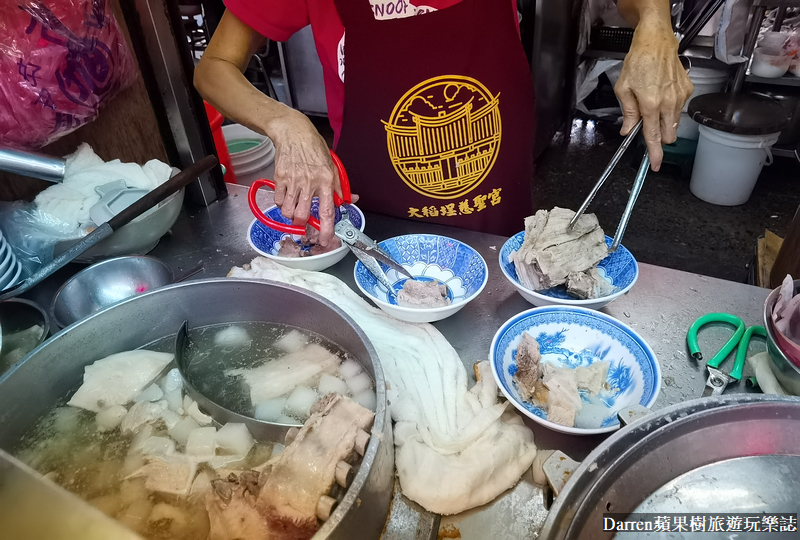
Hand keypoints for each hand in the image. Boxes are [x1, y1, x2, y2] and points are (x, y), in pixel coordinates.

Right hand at [266, 110, 340, 245]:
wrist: (294, 133)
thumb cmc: (314, 148)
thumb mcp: (332, 166)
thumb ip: (340, 187)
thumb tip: (348, 201)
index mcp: (326, 181)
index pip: (327, 211)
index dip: (327, 229)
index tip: (326, 240)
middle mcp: (310, 183)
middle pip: (302, 216)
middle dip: (303, 225)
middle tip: (305, 223)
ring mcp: (293, 181)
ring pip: (288, 211)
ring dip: (291, 216)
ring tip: (295, 209)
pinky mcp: (279, 178)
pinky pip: (278, 201)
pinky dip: (282, 204)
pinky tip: (287, 198)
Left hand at [614, 16, 692, 170]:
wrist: (656, 42)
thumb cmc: (638, 61)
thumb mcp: (623, 89)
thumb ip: (628, 113)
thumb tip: (628, 130)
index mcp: (650, 105)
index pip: (653, 137)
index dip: (655, 154)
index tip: (655, 165)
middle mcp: (668, 103)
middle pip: (669, 134)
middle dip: (659, 137)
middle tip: (648, 126)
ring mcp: (680, 97)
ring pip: (675, 122)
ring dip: (664, 121)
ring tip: (653, 104)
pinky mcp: (688, 90)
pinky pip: (679, 108)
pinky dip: (670, 108)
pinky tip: (662, 94)